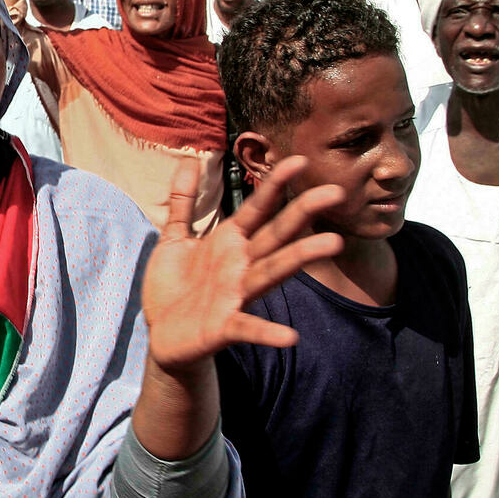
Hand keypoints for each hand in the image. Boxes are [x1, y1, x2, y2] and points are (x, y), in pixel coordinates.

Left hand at [142, 156, 345, 372]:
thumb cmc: (174, 285)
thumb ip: (183, 202)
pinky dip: (267, 332)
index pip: (258, 207)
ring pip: (272, 271)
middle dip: (303, 212)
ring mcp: (236, 295)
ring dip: (300, 258)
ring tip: (332, 244)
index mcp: (229, 242)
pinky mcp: (225, 326)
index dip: (276, 184)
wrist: (162, 335)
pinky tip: (290, 337)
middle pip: (277, 233)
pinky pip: (248, 328)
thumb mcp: (174, 237)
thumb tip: (189, 160)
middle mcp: (240, 265)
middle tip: (336, 191)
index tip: (299, 160)